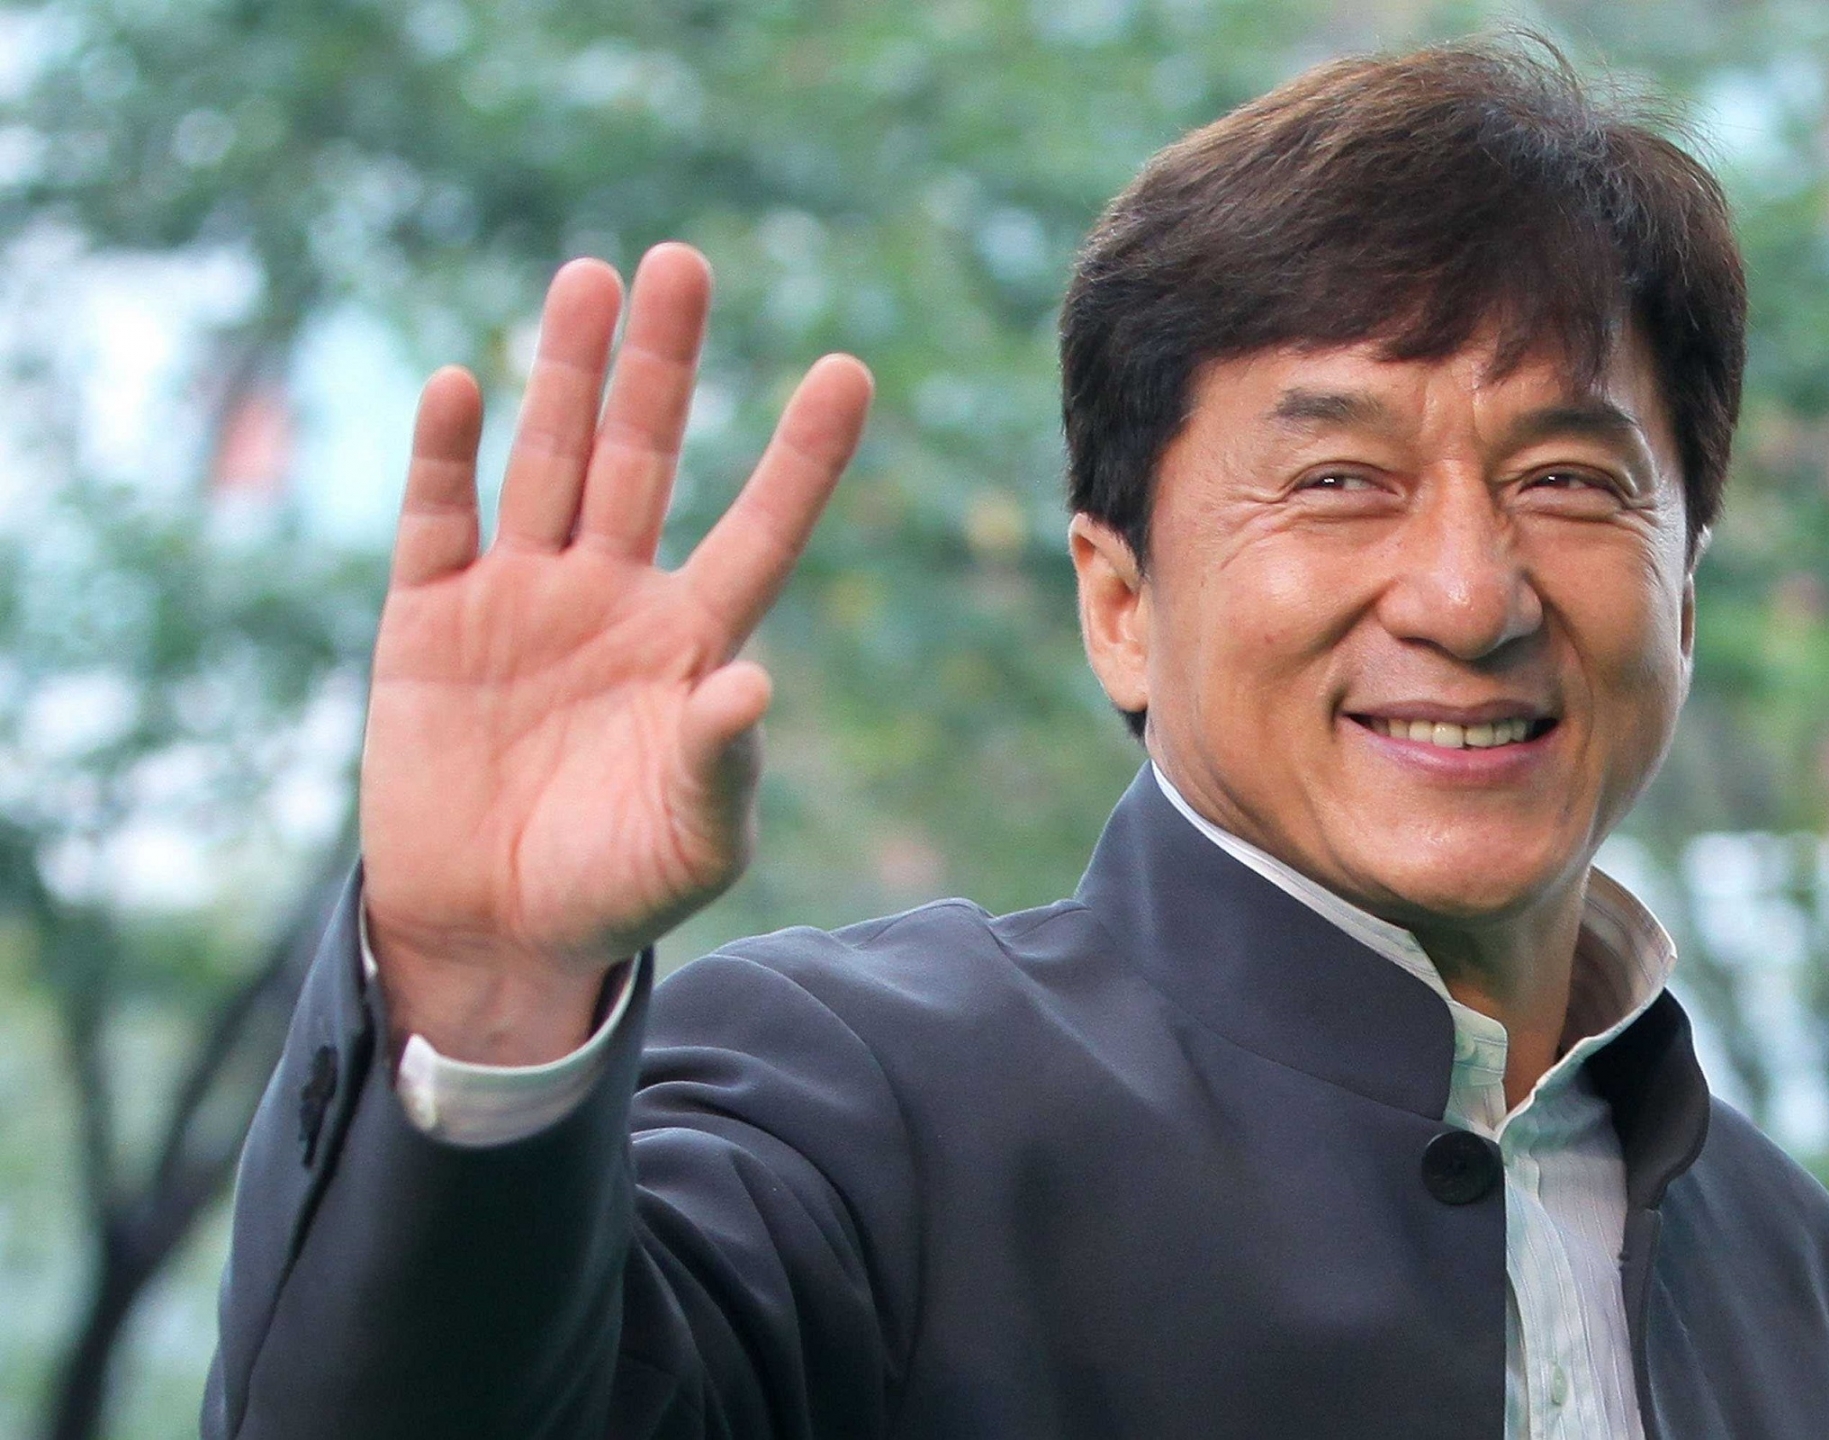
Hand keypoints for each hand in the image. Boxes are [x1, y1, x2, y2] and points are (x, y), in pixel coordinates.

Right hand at [360, 245, 871, 1062]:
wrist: (494, 932)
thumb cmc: (617, 886)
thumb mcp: (692, 840)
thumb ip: (719, 763)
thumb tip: (752, 681)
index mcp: (692, 642)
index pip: (760, 530)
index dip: (802, 456)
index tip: (850, 370)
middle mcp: (613, 598)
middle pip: (645, 457)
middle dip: (663, 366)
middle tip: (683, 264)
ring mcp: (520, 598)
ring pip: (547, 463)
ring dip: (563, 375)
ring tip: (588, 279)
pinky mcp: (428, 621)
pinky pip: (438, 521)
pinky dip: (447, 458)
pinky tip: (463, 387)